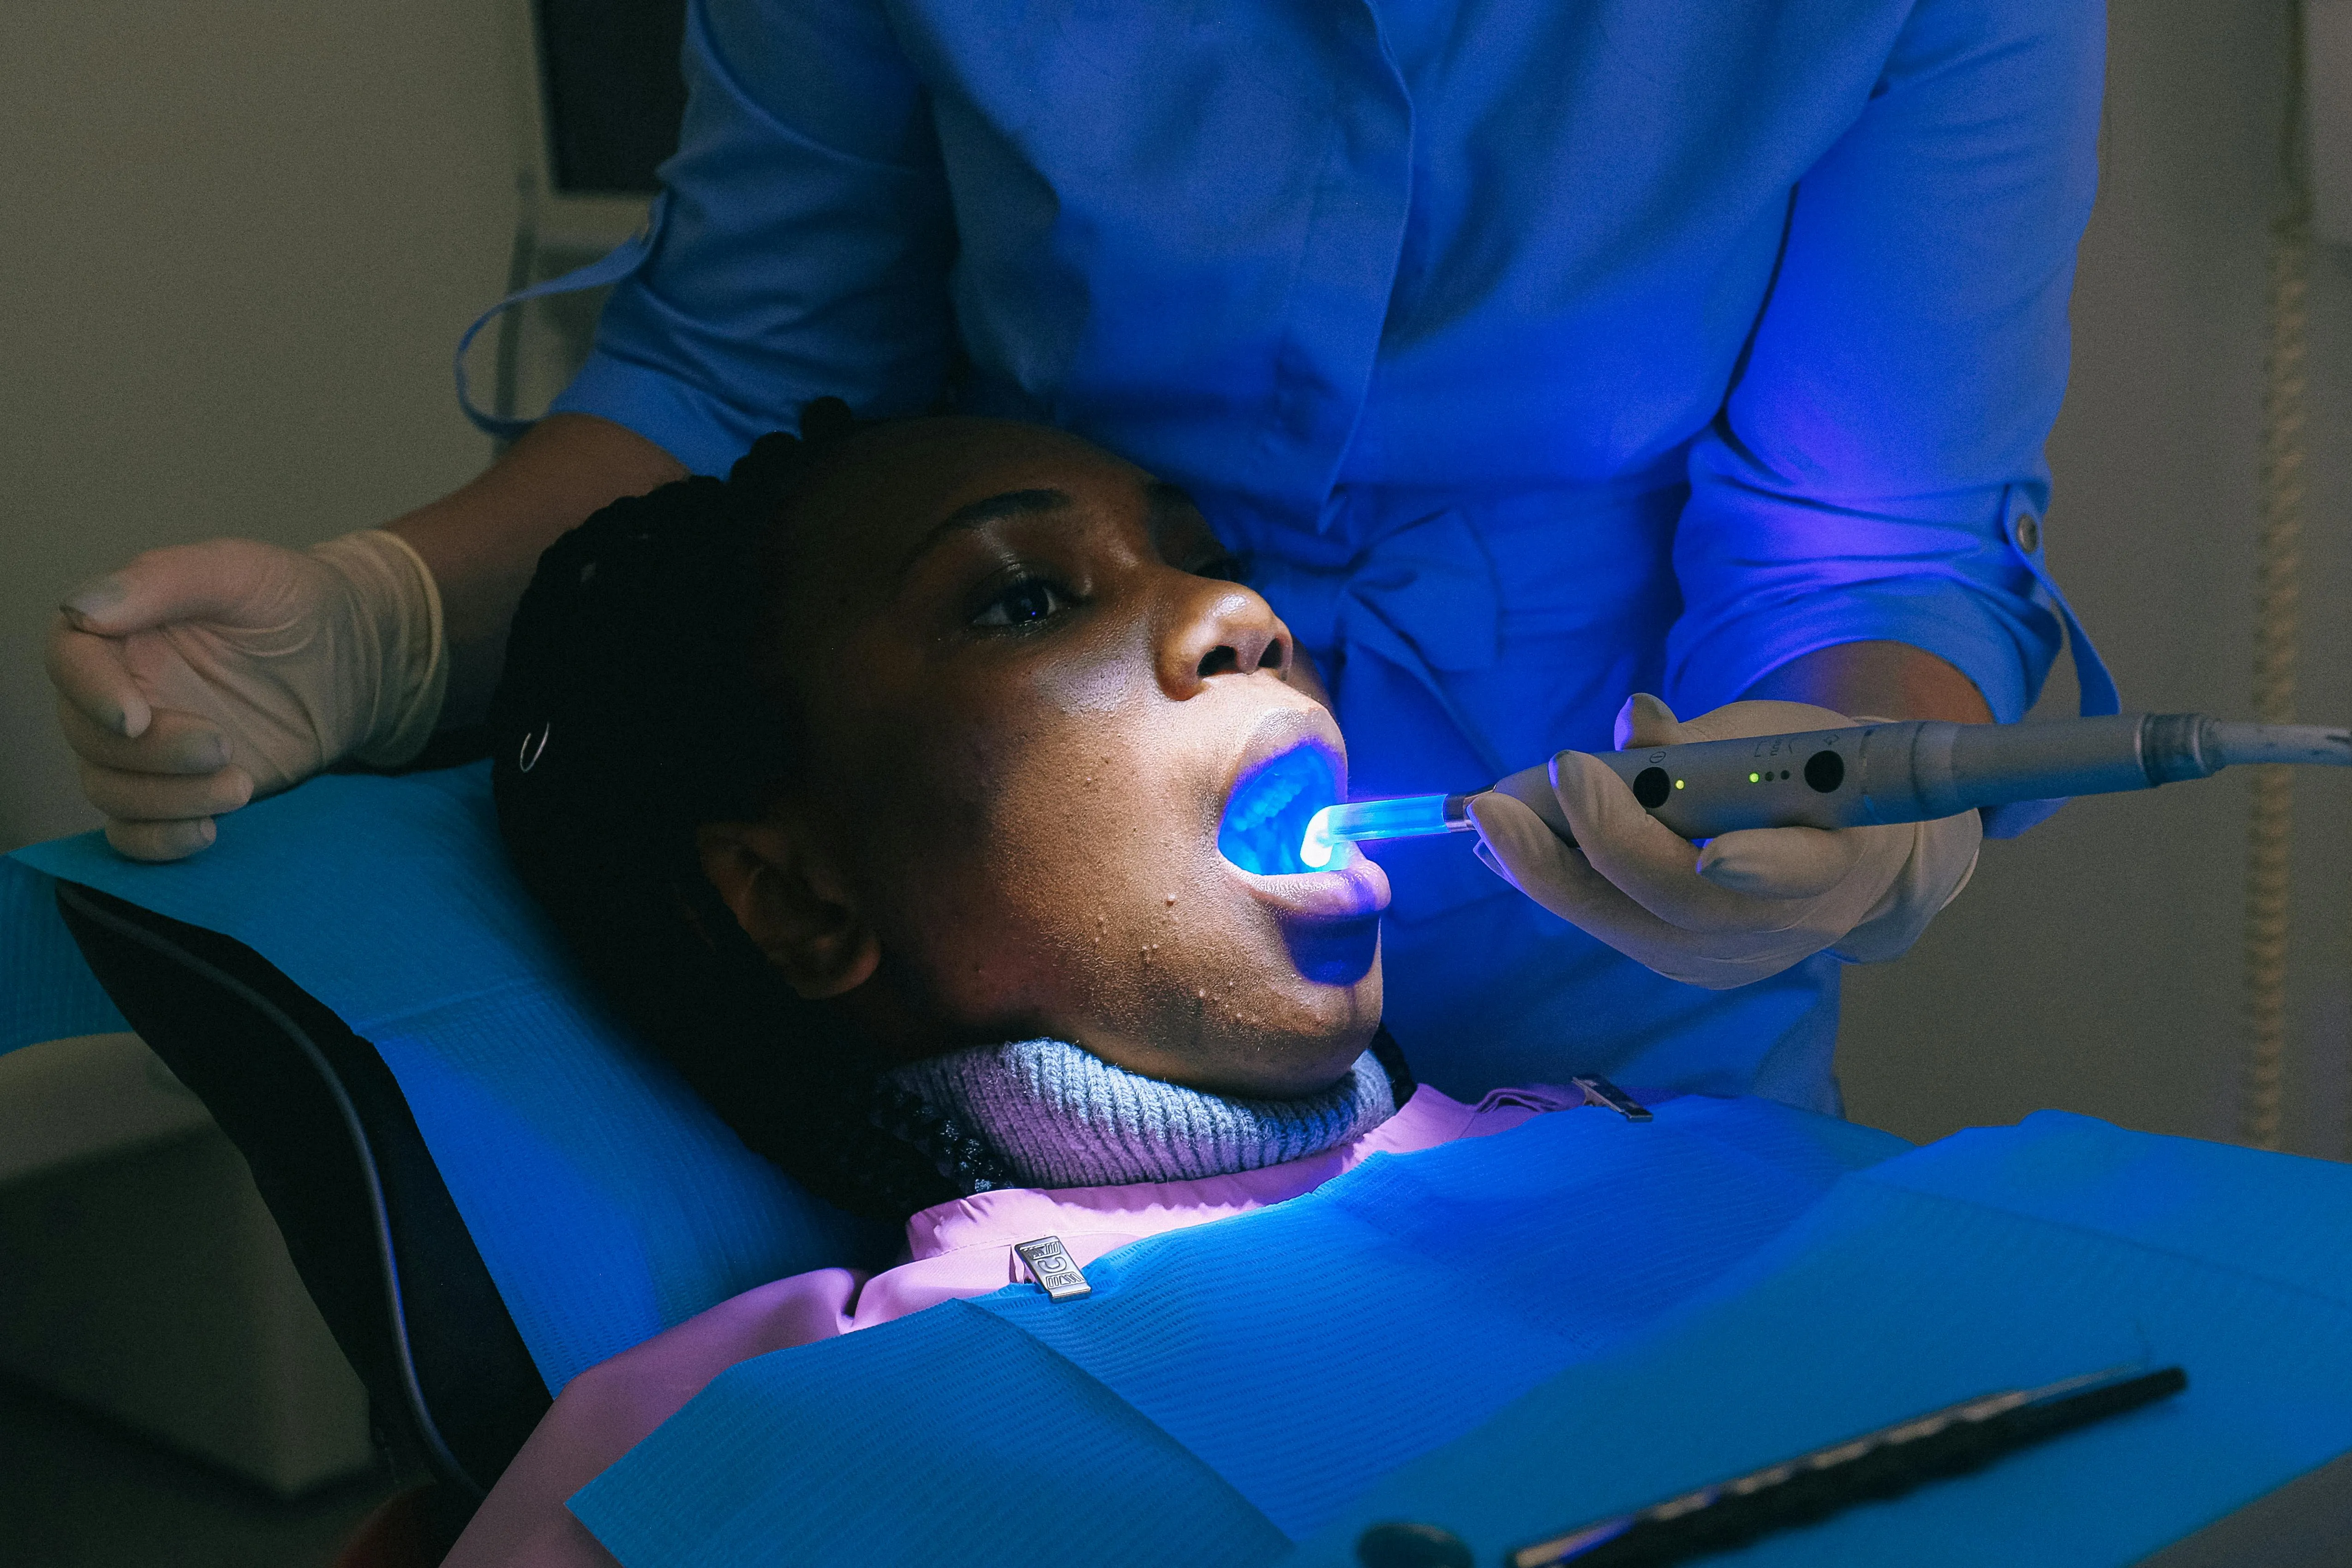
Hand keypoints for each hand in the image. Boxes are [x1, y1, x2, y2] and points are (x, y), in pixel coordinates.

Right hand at [45, 532, 445, 860]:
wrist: (355, 656)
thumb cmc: (296, 601)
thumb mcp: (241, 572)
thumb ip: (164, 580)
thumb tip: (83, 609)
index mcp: (122, 631)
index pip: (70, 662)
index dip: (92, 694)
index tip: (135, 718)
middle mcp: (121, 691)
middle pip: (90, 736)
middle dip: (152, 754)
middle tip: (224, 746)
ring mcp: (148, 747)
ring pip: (111, 789)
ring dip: (166, 800)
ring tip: (242, 786)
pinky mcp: (180, 789)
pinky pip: (135, 831)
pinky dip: (158, 842)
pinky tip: (209, 833)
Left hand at [1466, 694, 1981, 987]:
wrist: (1854, 860)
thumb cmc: (1810, 778)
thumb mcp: (1780, 742)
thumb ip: (1707, 740)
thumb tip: (1635, 719)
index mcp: (1831, 858)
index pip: (1796, 872)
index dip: (1756, 867)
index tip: (1715, 852)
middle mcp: (1778, 924)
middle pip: (1679, 901)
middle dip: (1598, 842)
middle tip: (1521, 794)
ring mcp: (1725, 956)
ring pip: (1627, 922)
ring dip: (1547, 869)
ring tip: (1488, 816)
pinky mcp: (1683, 964)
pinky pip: (1611, 926)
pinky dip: (1554, 883)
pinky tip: (1500, 851)